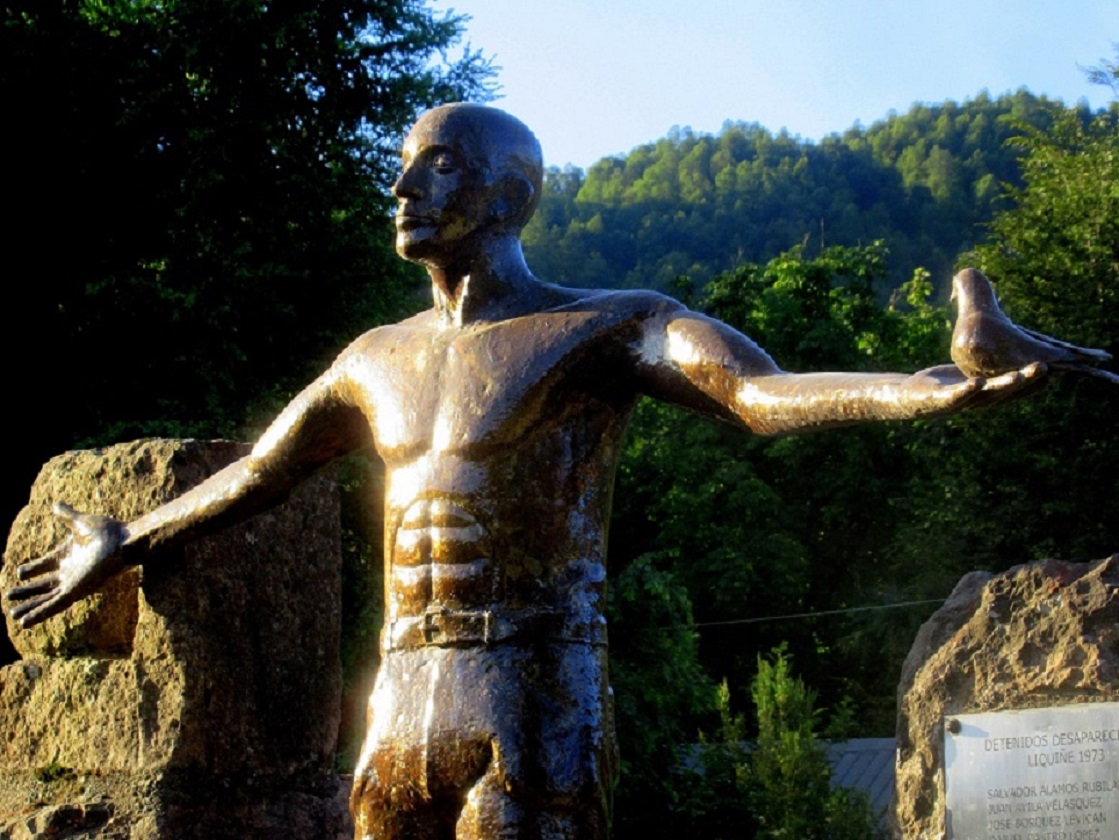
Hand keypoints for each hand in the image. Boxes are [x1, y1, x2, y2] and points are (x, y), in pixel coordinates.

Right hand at [5, 501, 128, 627]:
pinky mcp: (75, 592)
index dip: (33, 570)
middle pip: (44, 585)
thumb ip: (67, 515)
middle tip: (9, 596)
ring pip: (46, 599)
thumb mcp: (81, 522)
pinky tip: (24, 622)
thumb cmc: (109, 532)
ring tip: (13, 615)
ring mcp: (72, 583)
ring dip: (30, 607)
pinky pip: (53, 606)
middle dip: (28, 592)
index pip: (46, 565)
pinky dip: (39, 614)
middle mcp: (70, 572)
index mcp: (69, 555)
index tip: (20, 573)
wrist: (123, 542)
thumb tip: (56, 504)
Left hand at [906, 361, 1047, 414]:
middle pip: (1005, 392)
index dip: (1033, 384)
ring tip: (1018, 376)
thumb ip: (990, 368)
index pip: (1014, 391)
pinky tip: (977, 382)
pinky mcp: (940, 400)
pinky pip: (956, 396)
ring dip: (1003, 386)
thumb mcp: (971, 375)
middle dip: (1025, 381)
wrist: (911, 397)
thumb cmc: (945, 384)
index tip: (1052, 373)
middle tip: (1043, 368)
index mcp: (987, 396)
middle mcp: (978, 402)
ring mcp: (960, 402)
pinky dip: (967, 390)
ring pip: (985, 395)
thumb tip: (1010, 350)